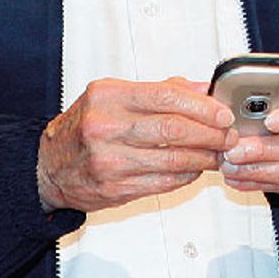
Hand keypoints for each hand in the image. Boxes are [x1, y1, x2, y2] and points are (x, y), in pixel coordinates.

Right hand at [37, 77, 234, 211]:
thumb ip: (161, 91)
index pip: (167, 97)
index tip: (224, 113)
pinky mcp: (115, 188)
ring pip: (174, 158)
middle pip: (175, 129)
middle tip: (229, 136)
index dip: (203, 107)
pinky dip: (187, 175)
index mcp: (108, 96)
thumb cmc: (85, 127)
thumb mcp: (115, 97)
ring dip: (205, 157)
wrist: (49, 167)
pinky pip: (164, 181)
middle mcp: (105, 126)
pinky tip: (196, 169)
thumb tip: (205, 89)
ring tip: (219, 154)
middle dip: (211, 134)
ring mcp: (109, 160)